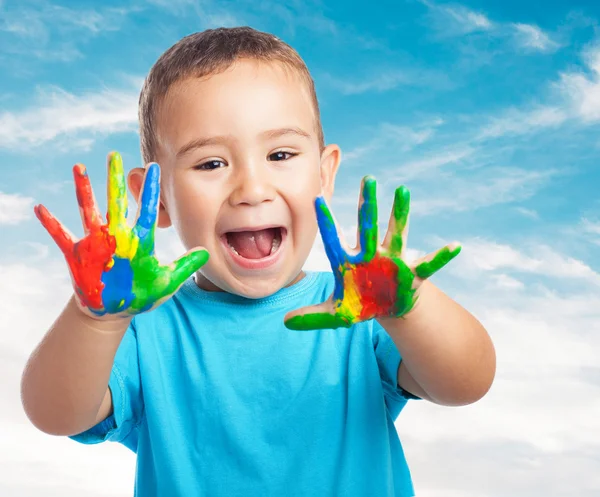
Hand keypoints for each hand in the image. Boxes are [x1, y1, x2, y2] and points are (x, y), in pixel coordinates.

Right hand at [34, 151, 208, 318]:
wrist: (113, 310)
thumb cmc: (141, 295)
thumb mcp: (166, 283)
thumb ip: (184, 268)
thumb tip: (206, 253)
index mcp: (139, 241)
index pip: (147, 211)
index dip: (151, 191)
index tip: (155, 167)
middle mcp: (118, 236)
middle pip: (117, 202)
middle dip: (116, 180)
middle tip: (115, 154)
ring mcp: (96, 243)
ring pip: (89, 210)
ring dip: (84, 190)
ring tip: (79, 167)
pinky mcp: (78, 254)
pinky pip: (61, 236)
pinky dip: (51, 223)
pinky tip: (39, 208)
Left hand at [284, 176, 460, 329]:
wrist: (388, 308)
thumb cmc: (361, 304)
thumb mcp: (337, 314)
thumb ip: (312, 317)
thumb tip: (283, 322)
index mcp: (348, 262)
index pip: (334, 239)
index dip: (327, 222)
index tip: (317, 199)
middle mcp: (370, 255)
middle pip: (368, 226)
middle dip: (368, 205)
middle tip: (367, 179)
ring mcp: (392, 261)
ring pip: (397, 233)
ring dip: (401, 213)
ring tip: (403, 190)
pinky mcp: (412, 273)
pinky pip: (429, 264)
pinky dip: (442, 256)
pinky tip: (455, 246)